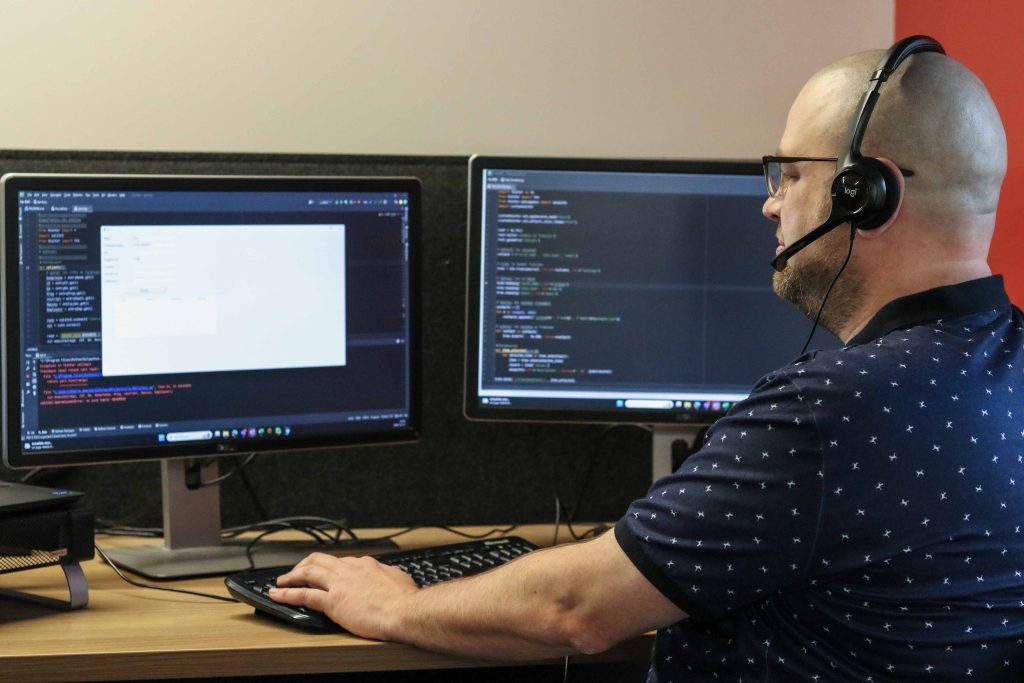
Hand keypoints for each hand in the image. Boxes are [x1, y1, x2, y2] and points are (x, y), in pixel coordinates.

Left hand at [268, 552, 418, 638]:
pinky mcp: (332, 601)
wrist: (404, 611)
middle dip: (305, 564)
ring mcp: (339, 584)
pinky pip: (303, 595)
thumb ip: (389, 573)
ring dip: (292, 575)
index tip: (326, 570)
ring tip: (281, 580)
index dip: (330, 566)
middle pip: (319, 561)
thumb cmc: (405, 599)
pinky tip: (278, 595)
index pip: (341, 561)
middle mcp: (349, 570)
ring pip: (308, 573)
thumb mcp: (400, 577)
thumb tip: (390, 572)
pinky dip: (287, 594)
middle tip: (296, 571)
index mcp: (365, 565)